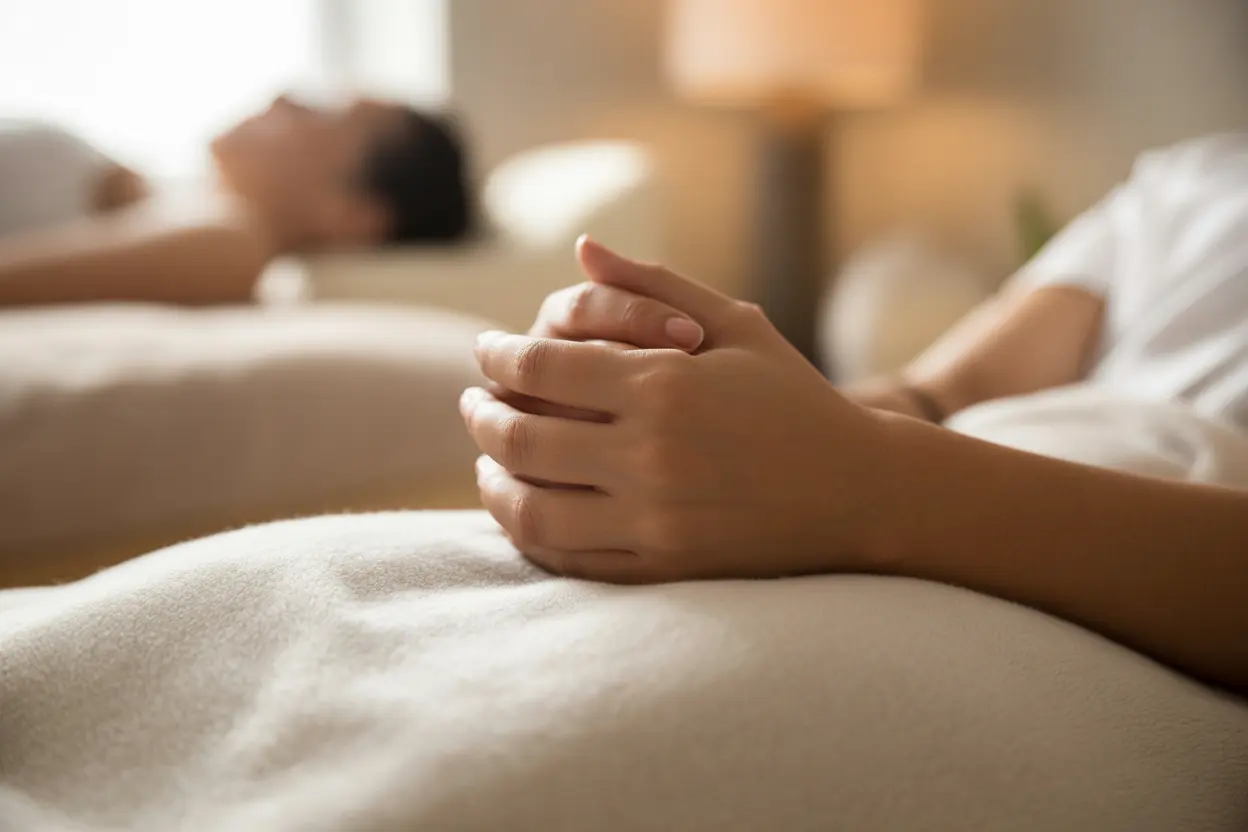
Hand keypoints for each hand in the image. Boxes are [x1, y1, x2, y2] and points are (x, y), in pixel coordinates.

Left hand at [461, 238, 889, 582]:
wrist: (861, 493)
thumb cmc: (796, 398)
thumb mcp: (736, 324)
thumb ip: (653, 285)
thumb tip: (582, 249)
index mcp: (664, 386)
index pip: (539, 368)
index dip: (497, 356)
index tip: (484, 351)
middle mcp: (650, 456)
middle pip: (520, 437)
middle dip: (481, 416)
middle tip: (472, 404)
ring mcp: (654, 520)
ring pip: (530, 508)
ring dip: (491, 483)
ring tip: (486, 462)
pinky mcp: (663, 568)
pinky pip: (568, 560)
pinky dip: (530, 536)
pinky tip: (524, 511)